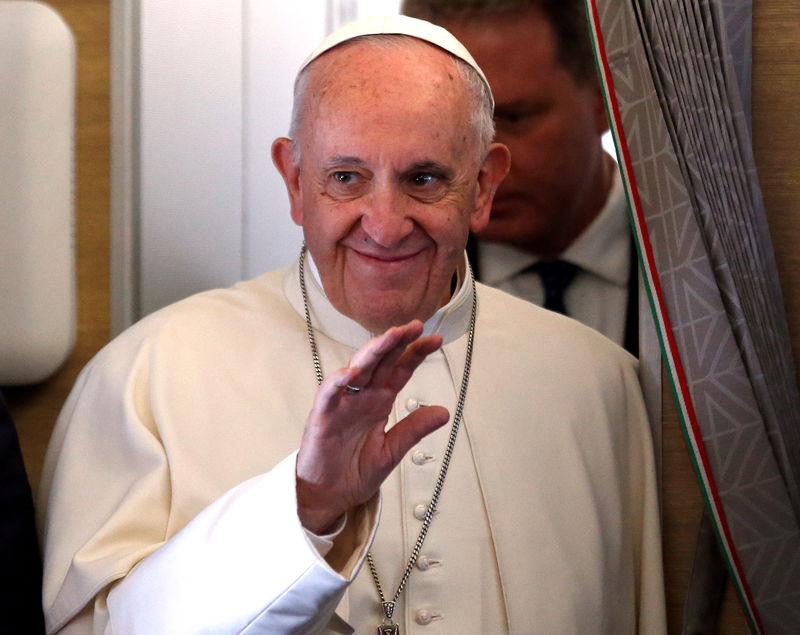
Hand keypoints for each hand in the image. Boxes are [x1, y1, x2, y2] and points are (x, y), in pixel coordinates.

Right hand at [295, 320, 448, 533]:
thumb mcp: (392, 451)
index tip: (436, 339)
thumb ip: (413, 429)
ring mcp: (341, 404)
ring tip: (391, 336)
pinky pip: (329, 393)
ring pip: (357, 368)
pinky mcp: (322, 416)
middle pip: (381, 362)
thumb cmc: (354, 471)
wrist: (328, 496)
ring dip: (373, 351)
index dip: (416, 354)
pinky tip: (353, 370)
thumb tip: (444, 411)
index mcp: (379, 402)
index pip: (399, 370)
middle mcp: (361, 397)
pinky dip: (339, 380)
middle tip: (415, 326)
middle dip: (397, 342)